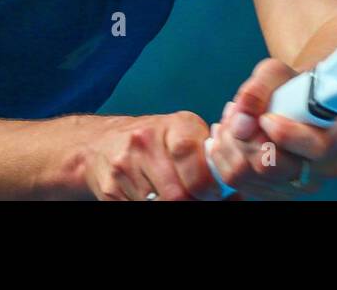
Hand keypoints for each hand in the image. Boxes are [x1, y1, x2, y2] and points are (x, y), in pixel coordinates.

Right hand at [82, 112, 223, 200]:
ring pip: (160, 205)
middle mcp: (144, 142)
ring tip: (179, 196)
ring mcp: (124, 167)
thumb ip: (207, 157)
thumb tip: (235, 195)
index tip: (214, 193)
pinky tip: (157, 198)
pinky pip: (139, 209)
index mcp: (171, 125)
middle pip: (176, 193)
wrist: (101, 143)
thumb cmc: (155, 140)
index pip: (188, 155)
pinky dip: (153, 209)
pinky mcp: (111, 190)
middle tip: (199, 200)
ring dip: (173, 206)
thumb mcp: (183, 134)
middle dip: (193, 202)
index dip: (206, 183)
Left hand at [205, 58, 336, 199]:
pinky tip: (229, 136)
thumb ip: (259, 90)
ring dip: (228, 143)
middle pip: (270, 166)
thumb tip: (241, 122)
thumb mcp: (278, 73)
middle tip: (236, 112)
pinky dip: (223, 155)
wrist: (295, 107)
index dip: (284, 133)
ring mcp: (299, 187)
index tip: (266, 117)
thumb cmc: (291, 88)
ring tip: (231, 120)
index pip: (317, 148)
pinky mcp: (274, 194)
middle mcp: (324, 169)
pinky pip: (235, 181)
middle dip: (242, 135)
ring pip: (246, 175)